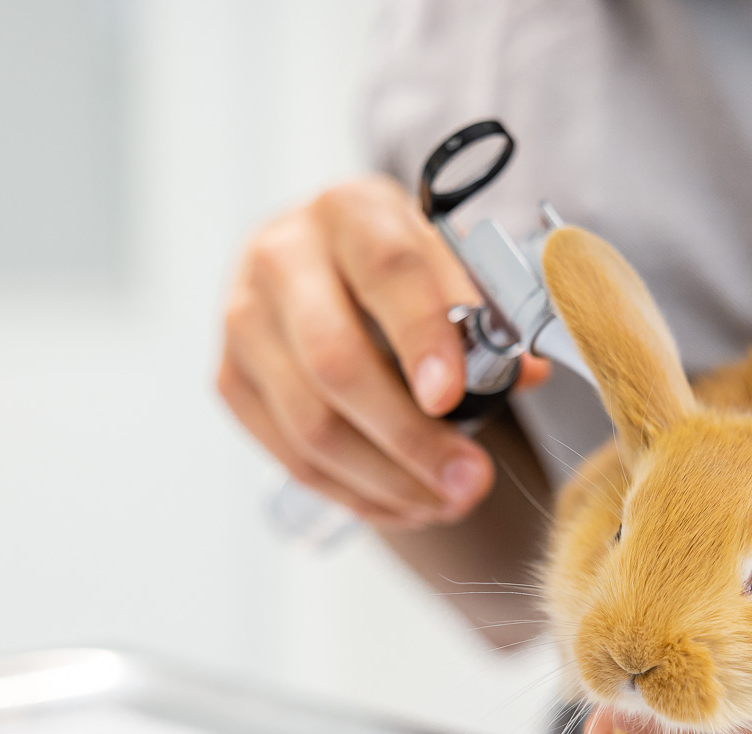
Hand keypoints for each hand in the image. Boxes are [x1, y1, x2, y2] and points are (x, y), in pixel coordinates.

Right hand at [217, 174, 547, 528]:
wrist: (321, 262)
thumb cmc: (398, 270)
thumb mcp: (447, 264)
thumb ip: (488, 313)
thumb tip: (523, 373)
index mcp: (350, 211)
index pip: (386, 273)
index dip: (421, 338)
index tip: (451, 397)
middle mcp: (282, 257)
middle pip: (337, 363)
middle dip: (410, 437)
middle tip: (470, 480)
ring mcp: (244, 320)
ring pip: (311, 424)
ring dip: (387, 480)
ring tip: (447, 501)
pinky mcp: (228, 378)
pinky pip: (291, 457)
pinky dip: (354, 493)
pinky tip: (403, 503)